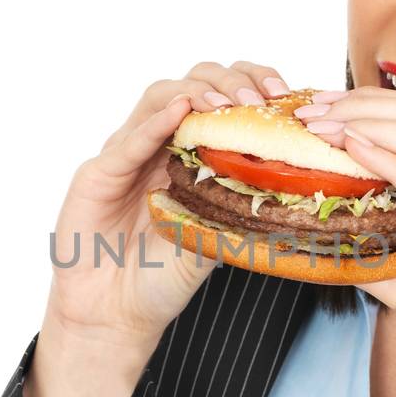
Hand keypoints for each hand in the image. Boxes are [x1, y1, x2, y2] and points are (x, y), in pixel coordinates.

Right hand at [43, 60, 294, 354]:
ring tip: (227, 104)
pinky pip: (129, 141)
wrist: (116, 315)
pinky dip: (156, 122)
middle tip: (259, 100)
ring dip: (198, 92)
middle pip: (193, 83)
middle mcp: (157, 143)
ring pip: (159, 97)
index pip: (221, 98)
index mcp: (189, 152)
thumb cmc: (162, 277)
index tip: (284, 96)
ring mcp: (126, 154)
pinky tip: (180, 111)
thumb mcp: (216, 239)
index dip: (252, 84)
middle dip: (230, 82)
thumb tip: (297, 190)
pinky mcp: (98, 174)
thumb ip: (241, 209)